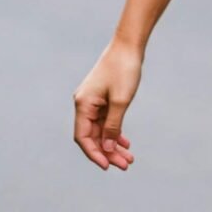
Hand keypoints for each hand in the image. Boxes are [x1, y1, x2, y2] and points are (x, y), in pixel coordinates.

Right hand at [72, 39, 142, 170]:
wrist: (129, 45)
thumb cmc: (124, 69)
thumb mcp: (121, 101)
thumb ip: (113, 126)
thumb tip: (108, 150)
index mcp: (83, 105)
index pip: (83, 138)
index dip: (94, 154)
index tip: (108, 166)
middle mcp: (84, 104)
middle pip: (93, 136)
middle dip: (108, 152)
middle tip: (125, 165)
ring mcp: (94, 101)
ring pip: (101, 130)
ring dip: (113, 145)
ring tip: (129, 158)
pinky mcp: (103, 98)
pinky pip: (106, 121)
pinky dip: (115, 132)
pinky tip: (125, 142)